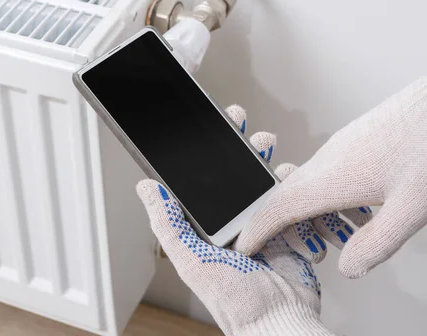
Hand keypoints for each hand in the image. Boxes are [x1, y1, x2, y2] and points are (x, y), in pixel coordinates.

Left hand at [136, 106, 333, 334]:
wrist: (278, 320)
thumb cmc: (233, 300)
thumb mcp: (192, 259)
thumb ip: (169, 224)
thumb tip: (147, 188)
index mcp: (208, 226)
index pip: (205, 179)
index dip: (209, 151)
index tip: (214, 125)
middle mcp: (235, 221)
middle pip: (239, 174)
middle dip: (244, 147)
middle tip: (245, 128)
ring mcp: (264, 223)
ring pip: (268, 181)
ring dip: (269, 161)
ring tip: (268, 151)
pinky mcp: (289, 227)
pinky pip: (293, 198)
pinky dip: (294, 186)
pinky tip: (292, 180)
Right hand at [235, 77, 426, 277]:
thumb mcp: (411, 207)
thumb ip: (377, 243)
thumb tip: (349, 267)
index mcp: (330, 177)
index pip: (276, 208)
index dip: (255, 230)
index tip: (243, 246)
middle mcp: (325, 160)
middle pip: (288, 198)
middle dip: (288, 228)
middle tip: (310, 253)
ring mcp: (337, 148)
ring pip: (308, 186)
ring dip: (314, 214)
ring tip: (343, 235)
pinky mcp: (351, 142)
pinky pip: (324, 175)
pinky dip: (328, 199)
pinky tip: (360, 209)